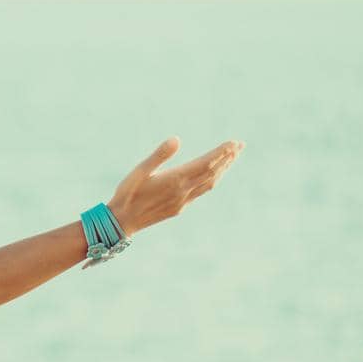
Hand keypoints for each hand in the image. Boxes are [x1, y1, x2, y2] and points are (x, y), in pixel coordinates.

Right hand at [108, 136, 243, 233]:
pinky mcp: (179, 208)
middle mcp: (183, 191)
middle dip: (228, 158)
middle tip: (240, 145)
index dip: (222, 152)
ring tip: (232, 157)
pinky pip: (202, 191)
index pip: (206, 163)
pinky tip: (213, 176)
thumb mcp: (139, 171)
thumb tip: (176, 139)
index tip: (234, 142)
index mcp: (176, 180)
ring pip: (210, 183)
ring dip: (223, 169)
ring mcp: (183, 201)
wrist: (122, 222)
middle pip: (213, 172)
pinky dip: (212, 180)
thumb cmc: (127, 194)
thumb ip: (158, 155)